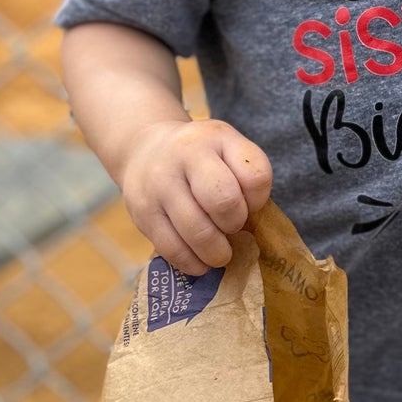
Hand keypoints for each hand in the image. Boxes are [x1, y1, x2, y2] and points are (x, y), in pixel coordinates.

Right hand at [120, 118, 272, 275]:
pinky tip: (200, 262)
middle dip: (234, 223)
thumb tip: (250, 226)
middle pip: (223, 201)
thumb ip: (248, 177)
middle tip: (231, 228)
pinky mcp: (142, 213)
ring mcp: (159, 184)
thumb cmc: (199, 156)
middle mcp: (184, 155)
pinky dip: (192, 263)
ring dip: (216, 252)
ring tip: (219, 253)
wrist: (144, 149)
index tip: (248, 204)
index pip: (254, 176)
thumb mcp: (228, 148)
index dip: (258, 199)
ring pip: (197, 231)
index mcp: (216, 138)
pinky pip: (172, 248)